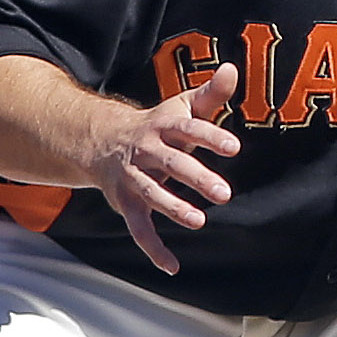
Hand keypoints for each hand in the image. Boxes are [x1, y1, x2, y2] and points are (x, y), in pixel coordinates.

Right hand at [91, 64, 241, 273]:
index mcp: (164, 126)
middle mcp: (146, 151)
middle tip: (225, 193)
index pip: (189, 129)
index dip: (210, 137)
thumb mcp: (180, 107)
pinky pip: (138, 228)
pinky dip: (153, 249)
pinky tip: (172, 266)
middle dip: (197, 177)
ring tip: (199, 221)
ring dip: (173, 207)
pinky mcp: (125, 202)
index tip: (235, 147)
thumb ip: (210, 94)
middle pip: (172, 163)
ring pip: (152, 194)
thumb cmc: (156, 126)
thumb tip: (232, 69)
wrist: (101, 141)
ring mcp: (133, 178)